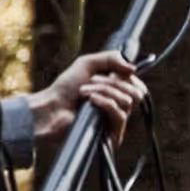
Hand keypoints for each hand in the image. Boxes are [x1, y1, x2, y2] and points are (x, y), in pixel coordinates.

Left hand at [30, 52, 148, 146]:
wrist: (52, 107)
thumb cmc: (66, 88)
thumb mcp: (88, 63)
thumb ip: (111, 58)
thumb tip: (133, 68)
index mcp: (117, 92)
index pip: (137, 85)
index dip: (127, 77)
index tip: (110, 72)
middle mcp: (120, 107)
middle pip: (136, 91)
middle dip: (113, 82)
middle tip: (92, 80)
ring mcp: (117, 121)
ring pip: (127, 101)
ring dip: (104, 91)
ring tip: (84, 91)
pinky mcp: (113, 132)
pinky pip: (119, 113)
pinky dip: (104, 102)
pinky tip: (90, 100)